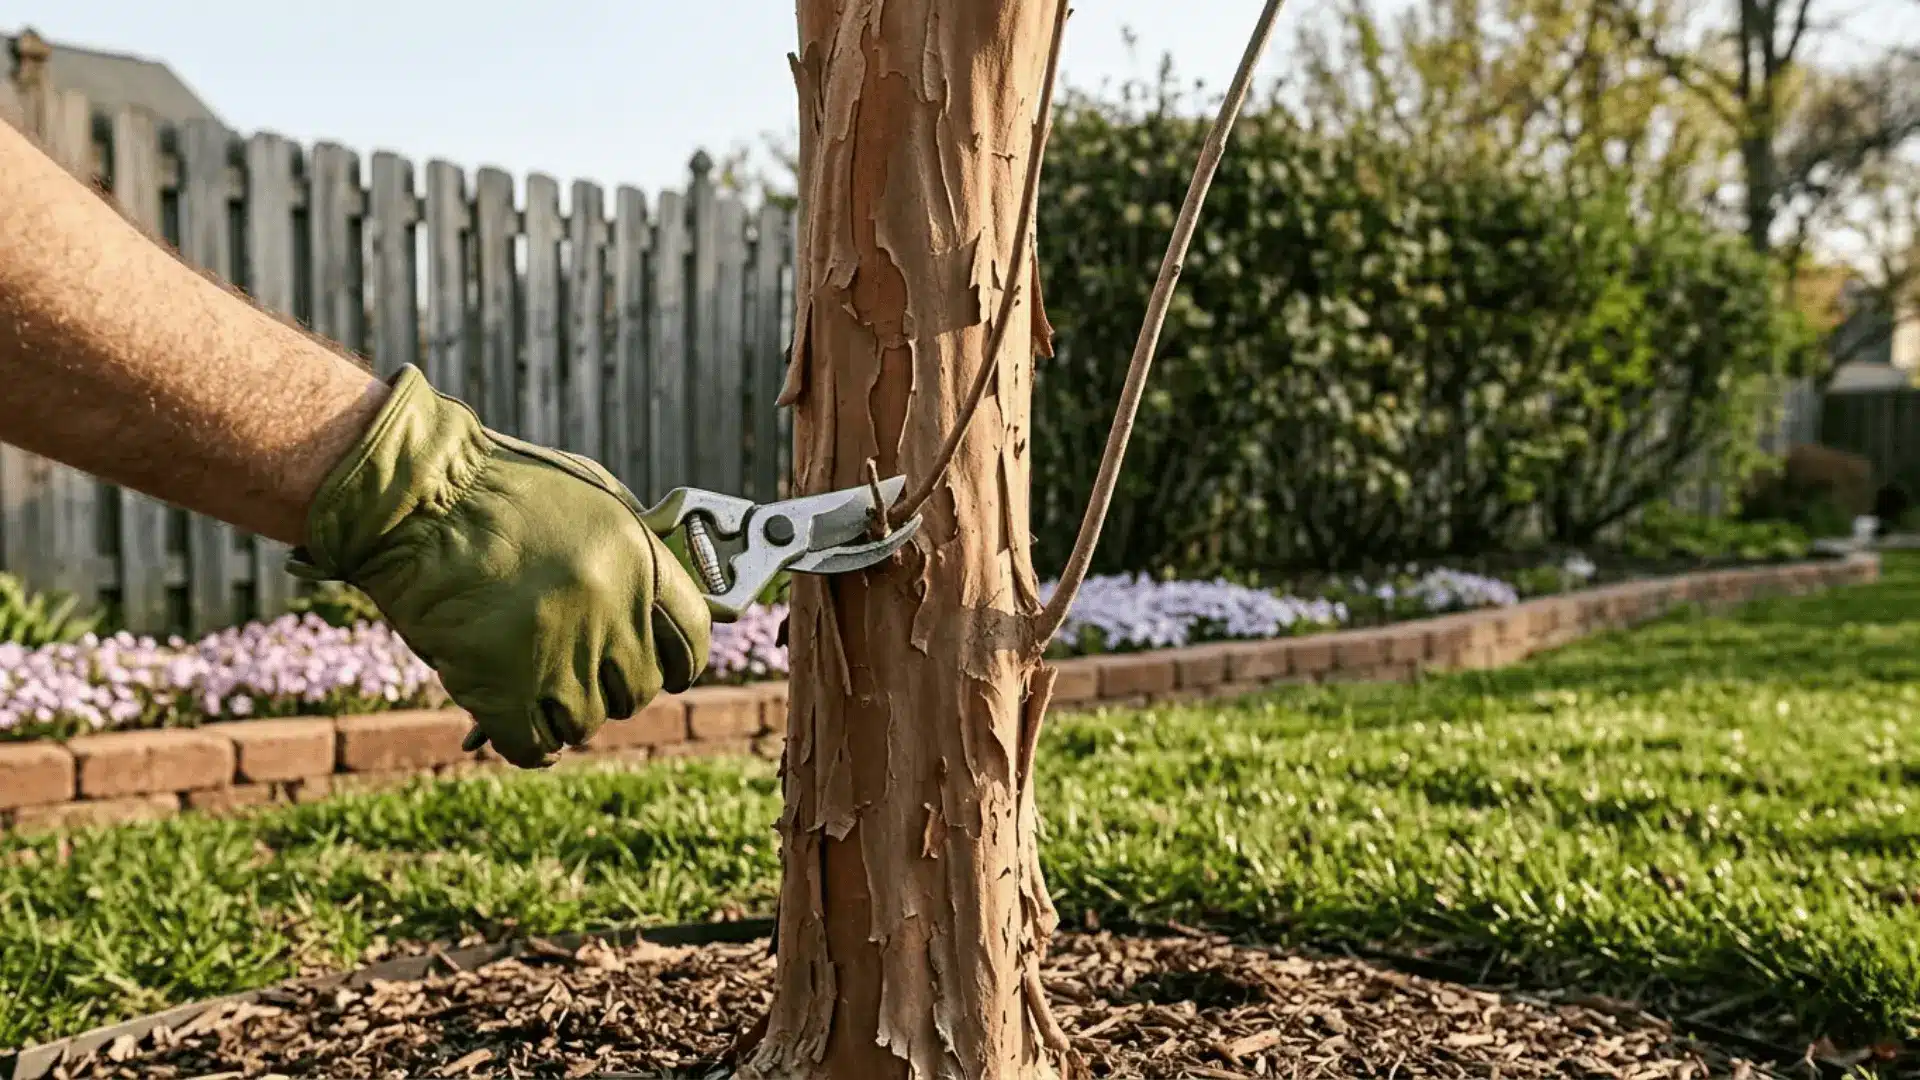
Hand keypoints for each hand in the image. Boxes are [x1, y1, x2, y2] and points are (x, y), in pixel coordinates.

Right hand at [290, 365, 710, 766]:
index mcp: (639, 561)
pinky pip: (532, 746)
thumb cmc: (495, 486)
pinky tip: (515, 727)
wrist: (413, 497)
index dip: (679, 663)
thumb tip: (659, 604)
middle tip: (579, 672)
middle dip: (613, 687)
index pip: (692, 640)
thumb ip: (631, 553)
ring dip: (564, 713)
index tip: (665, 673)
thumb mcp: (589, 498)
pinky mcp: (500, 688)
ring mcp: (557, 653)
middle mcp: (609, 611)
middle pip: (637, 689)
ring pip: (586, 722)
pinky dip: (527, 745)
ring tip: (535, 687)